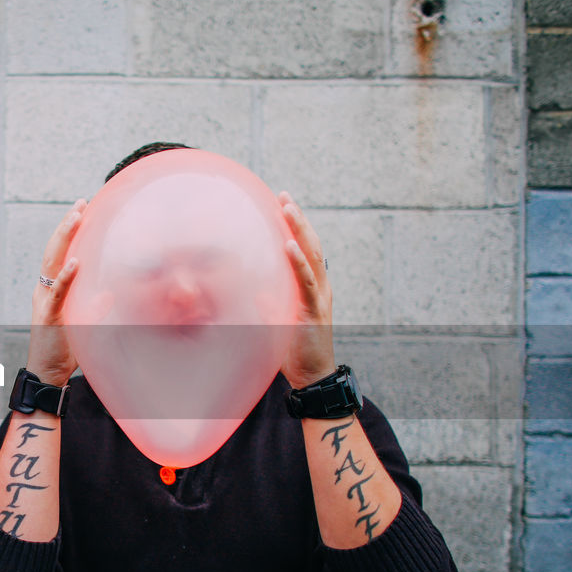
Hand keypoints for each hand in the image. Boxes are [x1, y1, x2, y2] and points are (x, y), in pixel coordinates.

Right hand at [26, 200, 86, 384]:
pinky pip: (57, 293)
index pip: (60, 254)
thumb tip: (113, 292)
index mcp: (52, 290)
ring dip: (63, 239)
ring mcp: (45, 301)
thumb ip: (97, 306)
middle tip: (80, 203)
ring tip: (76, 218)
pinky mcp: (48, 316)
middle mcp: (45, 291)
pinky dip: (65, 276)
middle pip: (53, 250)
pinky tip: (75, 261)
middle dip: (66, 225)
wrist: (48, 374)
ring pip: (51, 263)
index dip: (69, 231)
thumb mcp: (86, 323)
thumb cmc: (67, 350)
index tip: (82, 209)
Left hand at [279, 193, 336, 389]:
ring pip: (312, 256)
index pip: (305, 249)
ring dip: (300, 230)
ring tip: (288, 209)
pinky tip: (289, 245)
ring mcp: (319, 297)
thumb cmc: (295, 349)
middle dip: (298, 219)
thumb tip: (252, 290)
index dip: (296, 226)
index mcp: (311, 287)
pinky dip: (298, 262)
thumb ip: (267, 303)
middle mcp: (319, 287)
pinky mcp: (314, 310)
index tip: (283, 203)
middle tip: (285, 196)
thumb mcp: (277, 321)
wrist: (313, 376)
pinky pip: (307, 281)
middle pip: (311, 244)